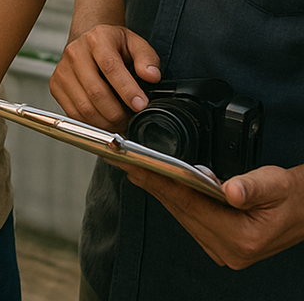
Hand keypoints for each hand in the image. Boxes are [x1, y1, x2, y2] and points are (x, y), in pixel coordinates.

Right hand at [49, 23, 160, 131]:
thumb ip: (147, 58)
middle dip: (118, 114)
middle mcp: (75, 52)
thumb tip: (152, 76)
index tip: (141, 105)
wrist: (88, 42)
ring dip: (106, 122)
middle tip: (132, 119)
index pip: (110, 66)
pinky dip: (92, 123)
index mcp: (97, 38)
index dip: (126, 89)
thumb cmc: (113, 45)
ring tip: (119, 121)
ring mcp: (62, 70)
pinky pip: (73, 113)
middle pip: (96, 92)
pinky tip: (104, 119)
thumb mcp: (136, 44)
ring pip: (84, 107)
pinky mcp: (55, 85)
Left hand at [125, 164, 303, 268]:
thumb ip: (252, 187)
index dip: (161, 183)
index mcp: (240, 239)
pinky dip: (174, 199)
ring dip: (159, 191)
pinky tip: (159, 183)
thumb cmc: (290, 197)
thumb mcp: (275, 185)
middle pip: (181, 210)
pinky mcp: (220, 244)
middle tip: (125, 161)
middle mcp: (229, 250)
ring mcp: (223, 250)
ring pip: (182, 215)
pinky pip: (189, 218)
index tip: (136, 166)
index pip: (190, 205)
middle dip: (152, 184)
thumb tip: (231, 190)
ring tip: (135, 168)